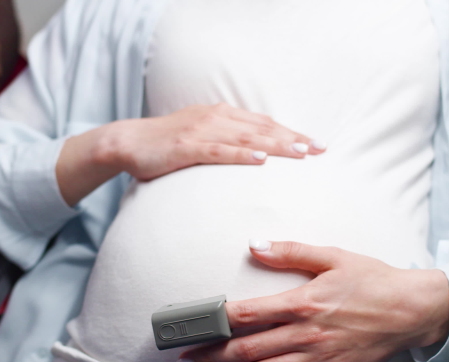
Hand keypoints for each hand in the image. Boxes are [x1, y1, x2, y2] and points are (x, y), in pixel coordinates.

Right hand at [56, 103, 325, 204]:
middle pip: (263, 128)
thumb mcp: (200, 139)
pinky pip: (220, 151)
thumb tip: (253, 158)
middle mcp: (216, 118)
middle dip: (294, 138)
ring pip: (248, 137)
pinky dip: (242, 154)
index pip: (264, 123)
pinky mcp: (187, 146)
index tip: (317, 145)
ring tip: (301, 153)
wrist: (127, 142)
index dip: (292, 133)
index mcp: (221, 115)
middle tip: (320, 150)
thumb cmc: (165, 145)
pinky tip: (261, 159)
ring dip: (277, 145)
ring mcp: (202, 131)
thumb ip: (225, 144)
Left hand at [178, 240, 448, 361]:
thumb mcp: (334, 256)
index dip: (216, 323)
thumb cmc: (372, 280)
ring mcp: (318, 358)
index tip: (193, 327)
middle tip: (186, 360)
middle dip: (213, 356)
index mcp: (304, 302)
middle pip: (248, 350)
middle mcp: (306, 334)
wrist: (412, 311)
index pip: (248, 314)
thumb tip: (254, 245)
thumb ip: (291, 251)